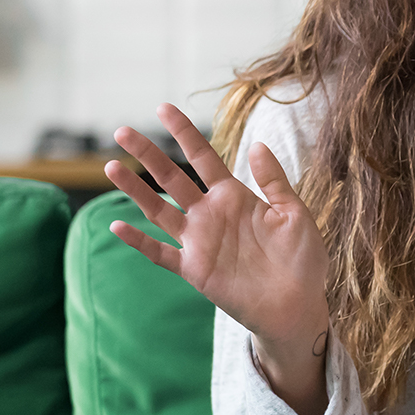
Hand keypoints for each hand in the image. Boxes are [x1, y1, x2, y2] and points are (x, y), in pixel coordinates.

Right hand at [106, 104, 330, 414]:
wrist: (299, 305)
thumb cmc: (302, 260)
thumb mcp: (295, 214)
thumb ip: (274, 181)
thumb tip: (257, 144)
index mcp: (236, 197)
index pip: (204, 158)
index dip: (185, 134)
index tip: (163, 108)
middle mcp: (212, 215)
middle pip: (173, 178)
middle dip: (148, 154)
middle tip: (122, 131)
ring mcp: (200, 242)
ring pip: (159, 210)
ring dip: (135, 189)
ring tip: (111, 166)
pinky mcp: (194, 270)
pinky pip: (160, 253)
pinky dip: (139, 241)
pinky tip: (119, 224)